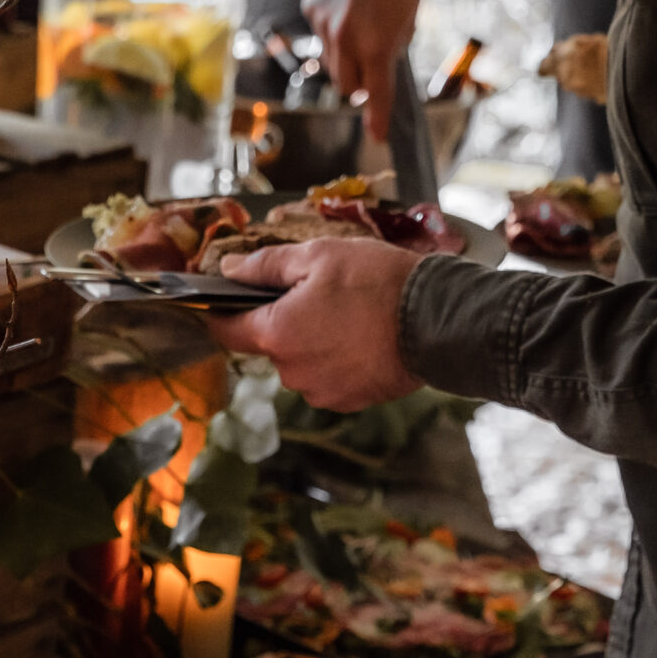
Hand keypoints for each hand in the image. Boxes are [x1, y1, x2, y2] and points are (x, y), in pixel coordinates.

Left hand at [205, 240, 421, 406]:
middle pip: (269, 345)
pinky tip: (360, 338)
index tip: (225, 299)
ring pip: (300, 363)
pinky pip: (327, 378)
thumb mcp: (319, 256)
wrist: (435, 321)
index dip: (221, 311)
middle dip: (283, 321)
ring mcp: (319, 392)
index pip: (226, 330)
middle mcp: (291, 372)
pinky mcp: (346, 401)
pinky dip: (336, 360)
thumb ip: (266, 265)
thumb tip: (229, 269)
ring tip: (347, 316)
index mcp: (276, 334)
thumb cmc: (378, 282)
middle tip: (317, 294)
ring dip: (311, 342)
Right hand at [304, 0, 422, 137]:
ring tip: (362, 23)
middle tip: (372, 66)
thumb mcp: (408, 20)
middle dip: (359, 84)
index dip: (378, 119)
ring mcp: (324, 22)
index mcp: (377, 44)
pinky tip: (348, 3)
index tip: (378, 137)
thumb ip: (391, 52)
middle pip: (346, 86)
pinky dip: (333, 30)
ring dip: (345, 56)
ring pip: (331, 62)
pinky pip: (321, 35)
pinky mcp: (311, 6)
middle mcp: (346, 37)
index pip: (376, 95)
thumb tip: (375, 77)